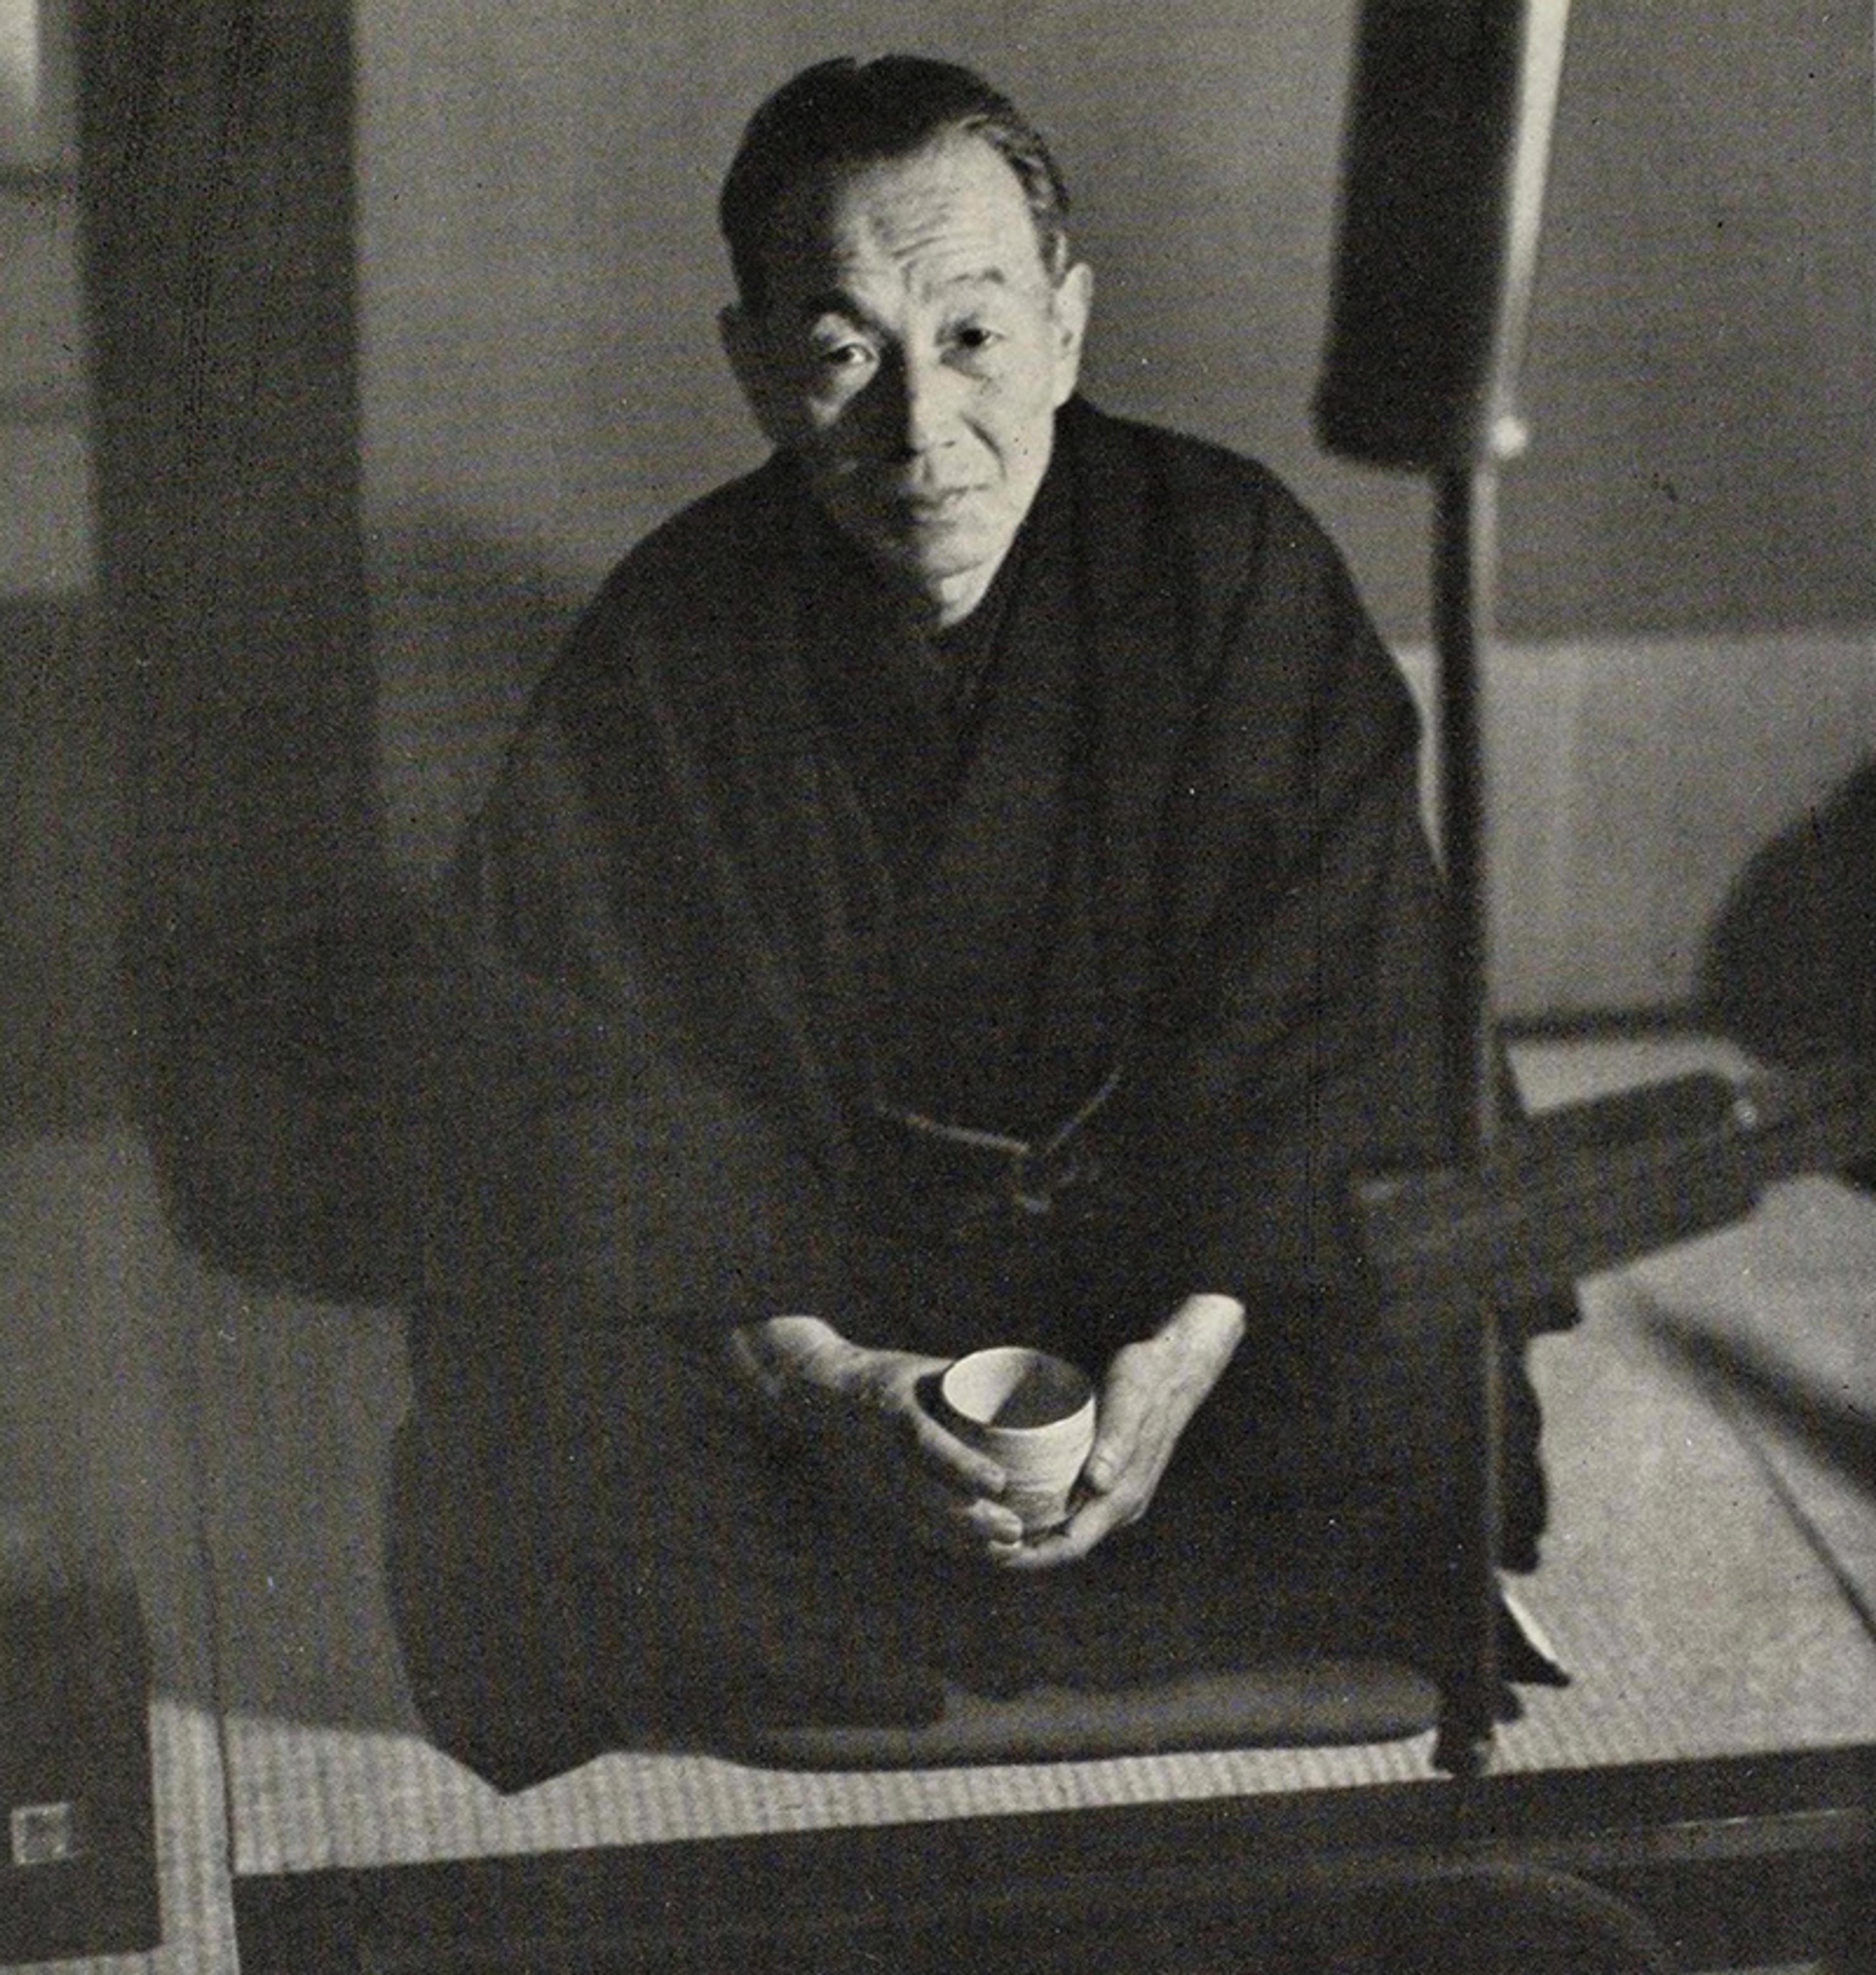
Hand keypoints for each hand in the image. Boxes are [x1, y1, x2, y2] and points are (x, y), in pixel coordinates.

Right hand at [726, 1315, 1026, 1558]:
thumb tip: (1024, 1383)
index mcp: (889, 1412)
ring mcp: (870, 1483)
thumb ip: (963, 1380)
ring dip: (964, 1539)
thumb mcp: (916, 1368)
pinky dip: (946, 1542)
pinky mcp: (870, 1500)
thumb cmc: (877, 1375)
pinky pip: (911, 1527)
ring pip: (918, 1521)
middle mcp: (878, 1453)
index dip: (961, 1466)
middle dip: (971, 1519)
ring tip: (1008, 1548)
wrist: (811, 1395)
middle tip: (1015, 1529)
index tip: (1000, 1482)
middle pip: (923, 1496)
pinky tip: (979, 1552)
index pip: (924, 1444)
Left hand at [996, 1293, 1244, 1571]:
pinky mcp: (1110, 1477)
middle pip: (1067, 1544)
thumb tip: (1097, 1485)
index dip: (1032, 1557)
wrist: (1174, 1366)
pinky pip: (1073, 1508)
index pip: (1073, 1544)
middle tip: (974, 1544)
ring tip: (985, 1528)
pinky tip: (1016, 1500)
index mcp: (1124, 1496)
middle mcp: (1122, 1504)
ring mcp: (1117, 1493)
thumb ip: (1115, 1443)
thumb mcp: (1129, 1402)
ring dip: (1032, 1536)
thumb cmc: (1146, 1378)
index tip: (992, 1553)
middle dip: (1024, 1553)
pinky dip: (1044, 1513)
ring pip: (1069, 1529)